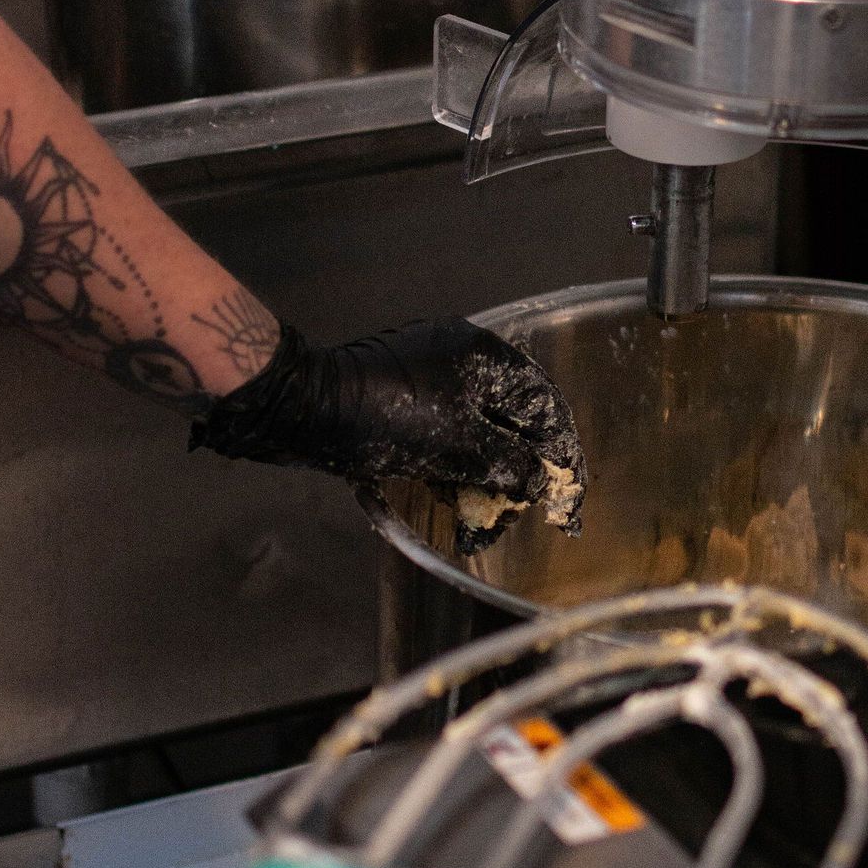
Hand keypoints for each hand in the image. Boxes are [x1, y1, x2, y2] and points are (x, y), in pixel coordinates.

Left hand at [191, 318, 585, 549]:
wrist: (302, 406)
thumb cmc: (387, 419)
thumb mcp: (457, 448)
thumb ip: (507, 464)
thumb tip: (537, 481)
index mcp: (482, 354)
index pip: (542, 402)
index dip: (559, 451)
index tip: (565, 493)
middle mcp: (458, 354)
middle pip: (508, 415)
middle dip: (518, 467)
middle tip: (520, 509)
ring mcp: (424, 371)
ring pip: (473, 426)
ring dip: (483, 471)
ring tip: (482, 513)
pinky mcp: (397, 392)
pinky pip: (442, 429)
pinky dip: (452, 462)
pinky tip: (450, 494)